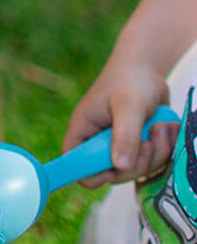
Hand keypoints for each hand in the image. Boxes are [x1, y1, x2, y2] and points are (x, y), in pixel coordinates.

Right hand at [62, 51, 176, 188]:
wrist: (147, 69)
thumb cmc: (130, 81)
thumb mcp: (129, 106)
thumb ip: (125, 136)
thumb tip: (120, 167)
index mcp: (84, 131)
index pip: (75, 164)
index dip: (91, 173)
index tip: (117, 166)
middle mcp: (98, 142)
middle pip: (112, 174)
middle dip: (138, 163)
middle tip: (149, 141)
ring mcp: (119, 145)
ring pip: (136, 170)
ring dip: (156, 154)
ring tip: (163, 128)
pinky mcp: (137, 146)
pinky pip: (151, 162)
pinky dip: (164, 150)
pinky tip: (168, 129)